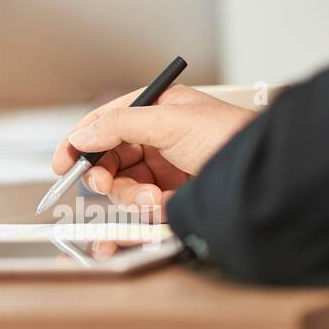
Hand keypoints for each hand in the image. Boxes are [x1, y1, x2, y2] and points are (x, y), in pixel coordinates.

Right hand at [51, 85, 255, 217]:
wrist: (266, 177)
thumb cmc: (229, 137)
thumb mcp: (169, 121)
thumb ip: (119, 125)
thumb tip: (83, 134)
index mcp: (155, 111)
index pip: (105, 123)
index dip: (80, 142)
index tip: (61, 162)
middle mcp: (158, 139)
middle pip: (109, 160)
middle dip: (105, 175)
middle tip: (101, 184)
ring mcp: (166, 170)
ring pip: (123, 188)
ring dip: (130, 197)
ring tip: (152, 200)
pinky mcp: (175, 197)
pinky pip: (141, 210)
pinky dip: (138, 216)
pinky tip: (147, 216)